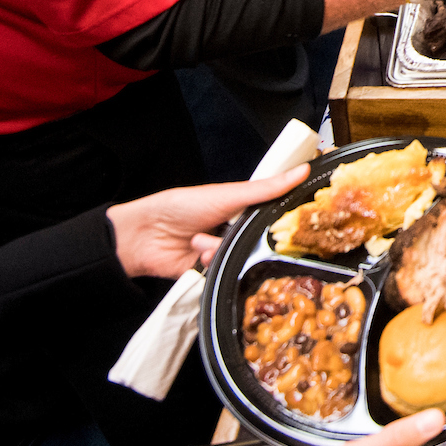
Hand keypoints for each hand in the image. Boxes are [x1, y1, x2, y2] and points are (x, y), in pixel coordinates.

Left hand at [105, 166, 308, 278]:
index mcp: (241, 210)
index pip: (271, 217)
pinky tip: (197, 255)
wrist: (144, 235)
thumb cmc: (181, 206)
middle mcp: (233, 233)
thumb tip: (301, 171)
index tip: (291, 224)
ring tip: (201, 241)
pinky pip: (224, 274)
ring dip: (219, 250)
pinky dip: (210, 264)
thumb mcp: (228, 194)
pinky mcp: (210, 273)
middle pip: (258, 243)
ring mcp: (221, 253)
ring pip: (239, 258)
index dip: (279, 223)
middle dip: (246, 240)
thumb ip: (266, 189)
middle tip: (234, 232)